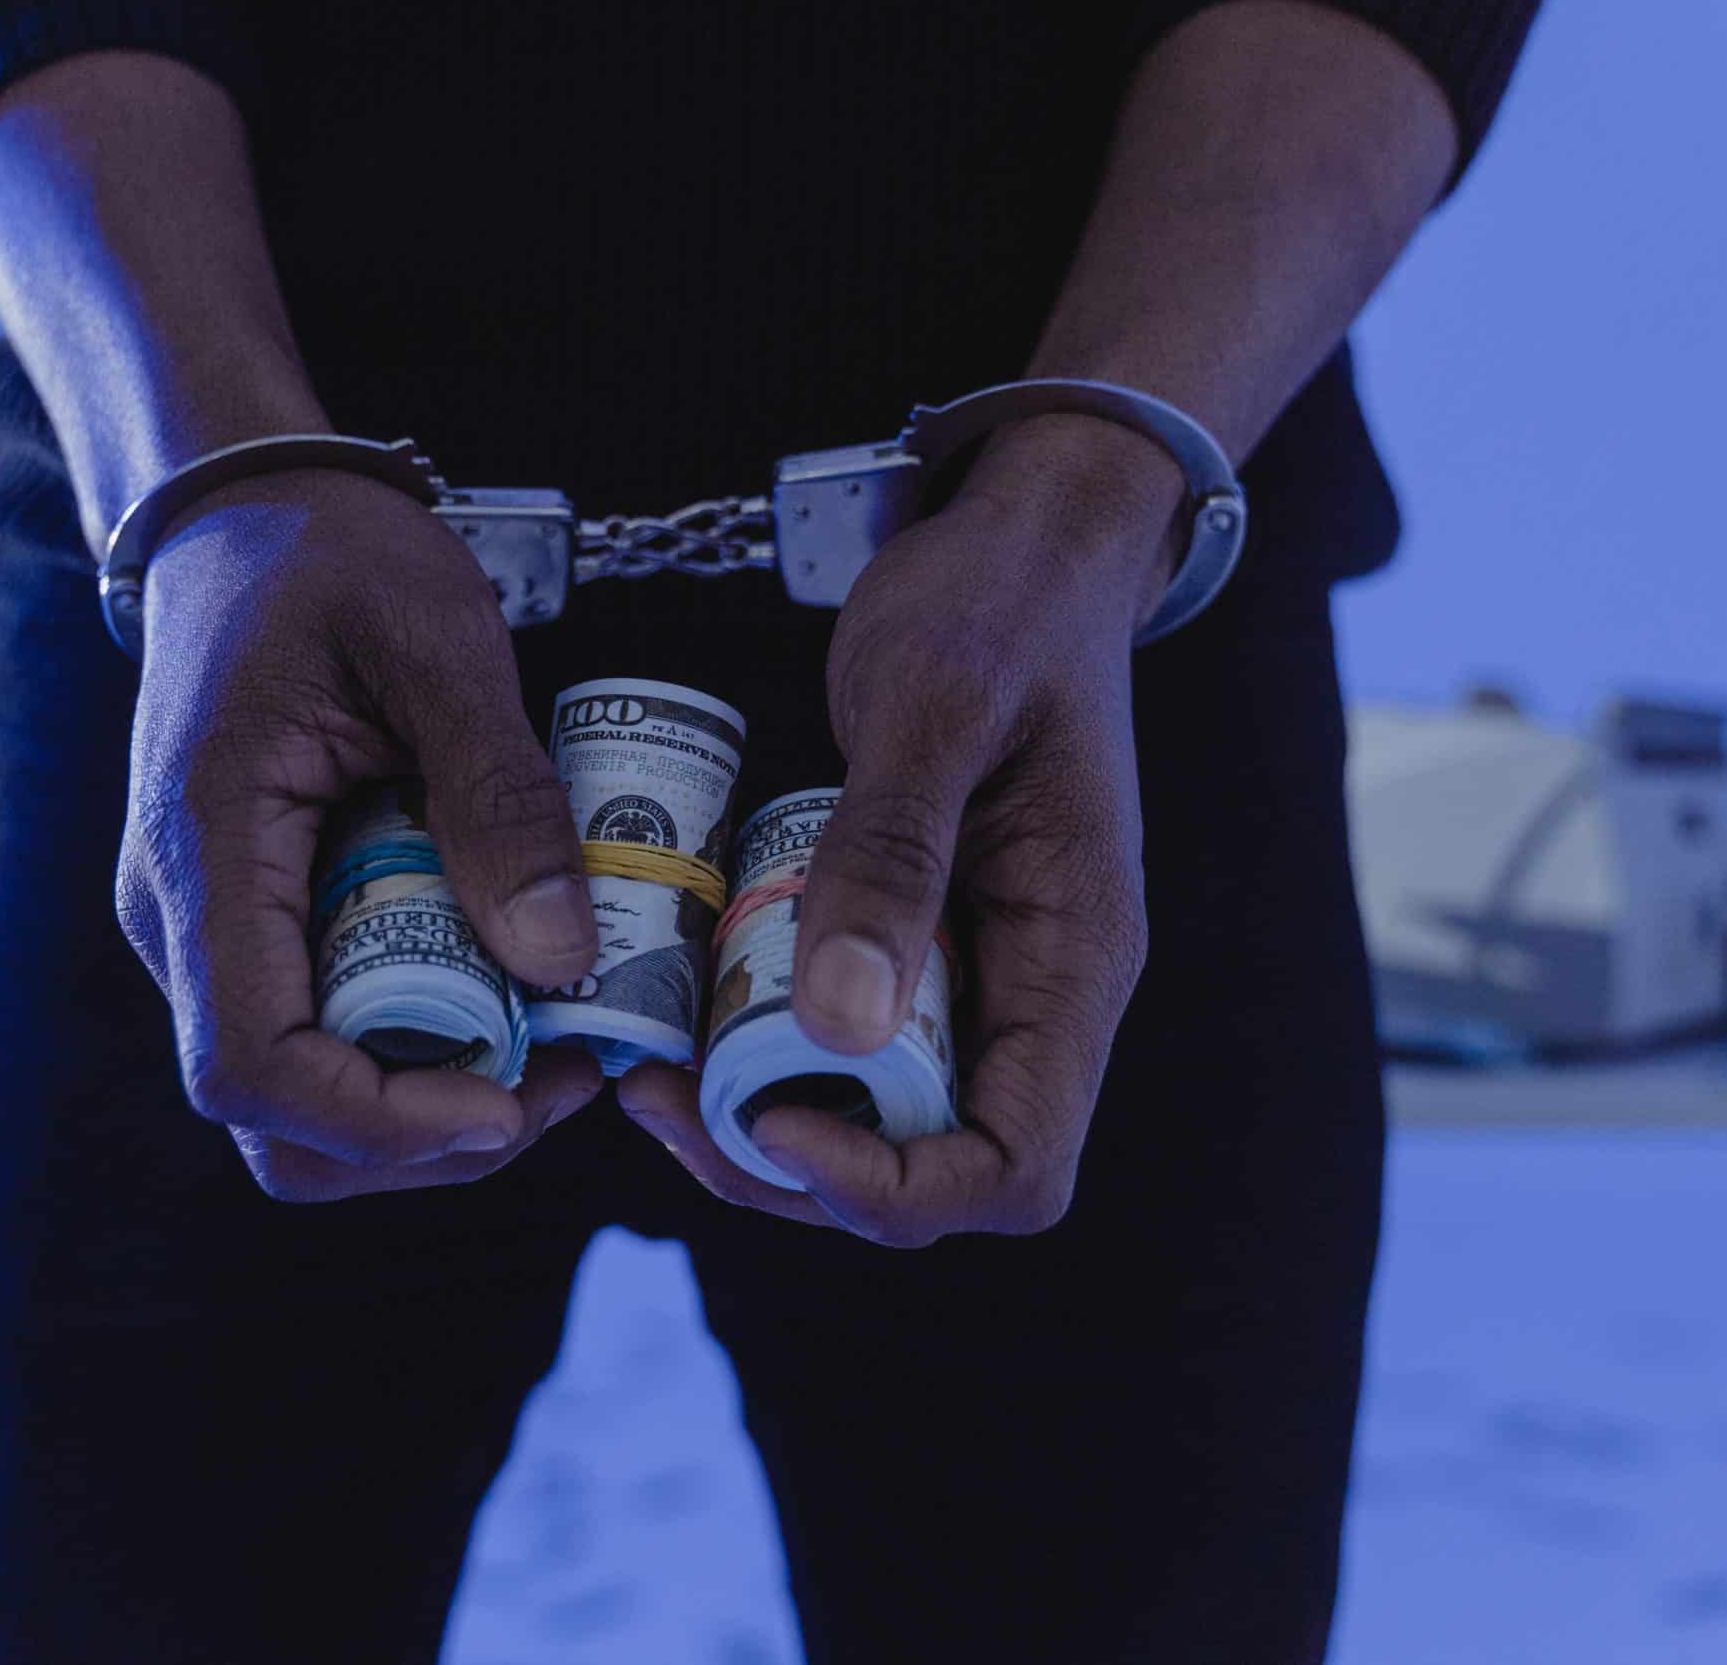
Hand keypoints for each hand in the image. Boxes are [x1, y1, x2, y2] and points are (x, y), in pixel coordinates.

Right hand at [113, 468, 603, 1199]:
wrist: (245, 514)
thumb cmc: (330, 555)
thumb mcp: (439, 644)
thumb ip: (498, 796)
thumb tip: (561, 959)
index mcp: (206, 848)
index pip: (252, 1063)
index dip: (380, 1122)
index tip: (507, 1103)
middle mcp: (181, 916)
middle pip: (274, 1118)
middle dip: (423, 1137)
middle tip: (560, 1080)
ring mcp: (209, 928)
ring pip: (298, 1099)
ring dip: (427, 1106)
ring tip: (555, 1047)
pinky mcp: (255, 925)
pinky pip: (321, 1035)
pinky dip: (417, 1052)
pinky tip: (512, 999)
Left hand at [620, 418, 1180, 1244]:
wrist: (1032, 541)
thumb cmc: (1002, 600)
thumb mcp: (935, 703)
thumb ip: (892, 854)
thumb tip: (837, 1026)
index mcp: (1075, 959)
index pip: (1016, 1168)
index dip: (893, 1187)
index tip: (770, 1117)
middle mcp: (1035, 995)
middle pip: (930, 1170)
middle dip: (792, 1163)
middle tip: (661, 1100)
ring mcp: (977, 976)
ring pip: (877, 1122)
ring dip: (762, 1121)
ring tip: (650, 1071)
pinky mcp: (919, 945)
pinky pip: (847, 1043)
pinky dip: (762, 1053)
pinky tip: (681, 1012)